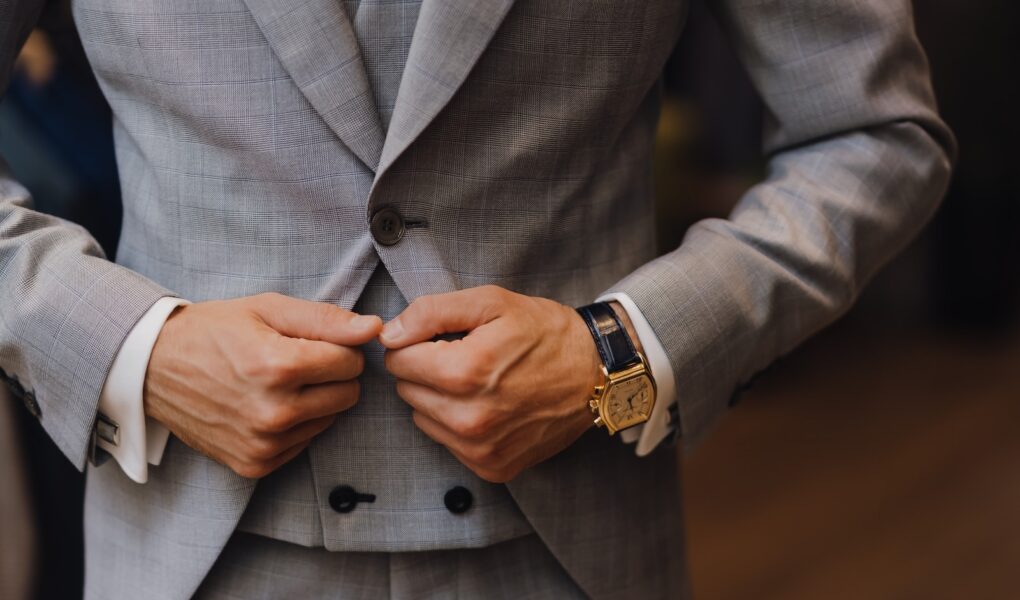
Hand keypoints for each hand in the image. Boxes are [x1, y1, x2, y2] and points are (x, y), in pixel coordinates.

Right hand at [144, 293, 381, 478]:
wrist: (153, 368)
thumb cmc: (214, 331)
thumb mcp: (268, 309)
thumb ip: (326, 319)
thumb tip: (373, 329)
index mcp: (278, 367)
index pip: (351, 362)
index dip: (338, 347)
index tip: (313, 342)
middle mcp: (273, 412)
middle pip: (348, 394)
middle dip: (332, 375)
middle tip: (297, 361)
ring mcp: (263, 443)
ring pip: (329, 420)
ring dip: (314, 400)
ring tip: (276, 382)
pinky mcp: (254, 464)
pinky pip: (305, 444)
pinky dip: (295, 425)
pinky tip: (265, 405)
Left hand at [380, 285, 605, 482]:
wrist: (596, 374)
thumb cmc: (545, 333)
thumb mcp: (492, 303)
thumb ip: (432, 312)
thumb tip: (388, 334)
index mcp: (465, 373)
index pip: (397, 360)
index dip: (416, 342)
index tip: (445, 338)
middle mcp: (469, 419)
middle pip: (406, 390)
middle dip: (427, 370)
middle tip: (466, 357)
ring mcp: (481, 449)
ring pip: (422, 417)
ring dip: (440, 398)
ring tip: (480, 381)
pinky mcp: (492, 467)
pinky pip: (447, 442)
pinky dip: (459, 423)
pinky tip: (490, 405)